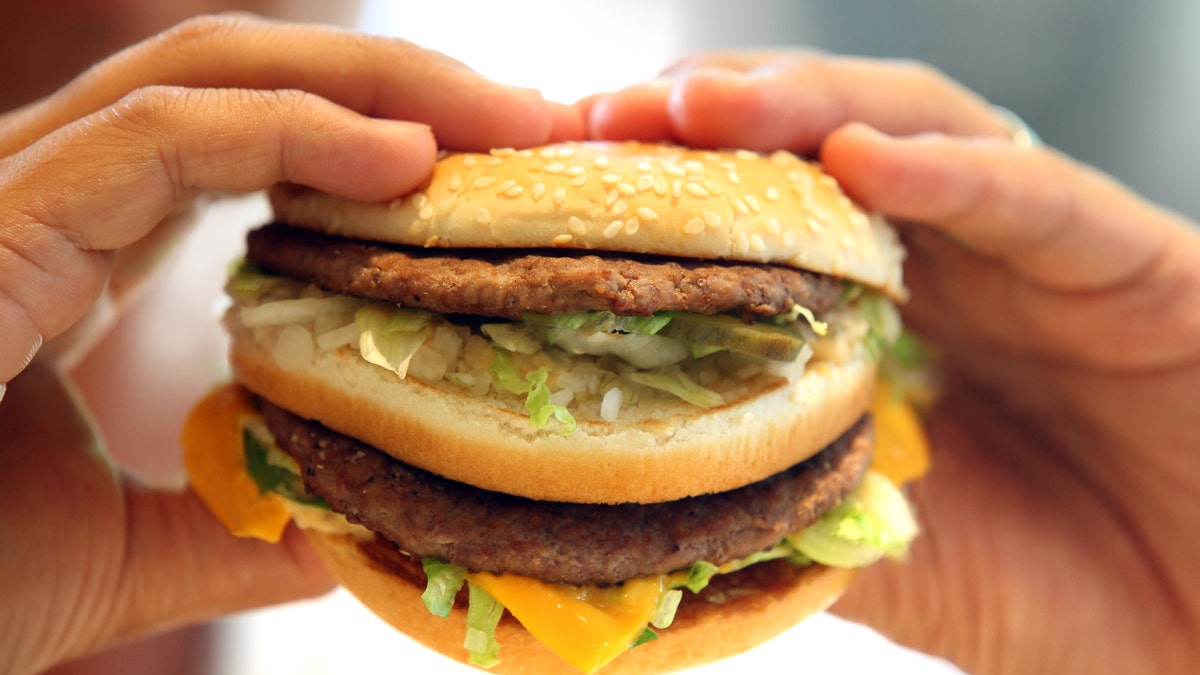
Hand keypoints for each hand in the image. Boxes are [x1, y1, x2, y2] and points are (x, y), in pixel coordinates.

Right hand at [0, 15, 583, 673]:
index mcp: (88, 244)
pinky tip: (405, 162)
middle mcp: (57, 194)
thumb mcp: (126, 555)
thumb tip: (358, 528)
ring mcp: (15, 191)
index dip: (385, 139)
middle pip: (254, 80)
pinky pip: (156, 135)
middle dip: (406, 84)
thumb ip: (240, 526)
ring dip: (376, 85)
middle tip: (544, 124)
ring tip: (509, 126)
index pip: (258, 142)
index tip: (508, 171)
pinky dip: (289, 130)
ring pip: (212, 74)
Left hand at [586, 52, 1199, 673]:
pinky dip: (953, 172)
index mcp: (881, 313)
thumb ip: (792, 507)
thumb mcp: (886, 549)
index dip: (664, 195)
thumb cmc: (1054, 585)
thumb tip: (651, 507)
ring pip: (915, 130)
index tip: (555, 190)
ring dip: (802, 106)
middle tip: (600, 119)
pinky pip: (1040, 199)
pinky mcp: (1131, 263)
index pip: (761, 220)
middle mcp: (947, 258)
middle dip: (709, 123)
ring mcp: (1033, 248)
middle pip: (817, 146)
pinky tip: (866, 156)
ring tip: (697, 108)